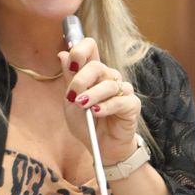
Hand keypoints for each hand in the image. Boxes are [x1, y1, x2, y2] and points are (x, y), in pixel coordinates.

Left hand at [58, 37, 140, 164]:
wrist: (100, 147)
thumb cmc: (86, 123)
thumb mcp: (71, 101)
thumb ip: (69, 78)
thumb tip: (62, 54)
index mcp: (93, 72)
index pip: (90, 47)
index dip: (80, 50)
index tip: (71, 64)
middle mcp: (108, 77)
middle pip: (97, 65)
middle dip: (81, 80)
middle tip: (73, 96)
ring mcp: (122, 90)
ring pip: (108, 83)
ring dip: (92, 95)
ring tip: (83, 106)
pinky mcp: (132, 105)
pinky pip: (120, 101)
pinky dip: (106, 106)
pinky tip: (97, 112)